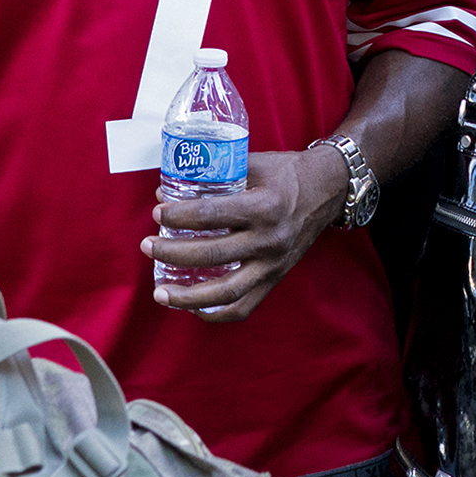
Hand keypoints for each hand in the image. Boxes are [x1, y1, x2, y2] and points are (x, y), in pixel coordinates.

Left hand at [143, 147, 342, 321]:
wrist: (327, 190)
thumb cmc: (287, 173)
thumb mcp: (254, 163)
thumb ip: (215, 174)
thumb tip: (168, 191)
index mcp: (263, 206)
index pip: (212, 215)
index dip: (180, 216)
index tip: (158, 213)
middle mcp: (269, 240)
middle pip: (211, 254)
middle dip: (172, 252)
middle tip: (147, 245)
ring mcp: (273, 264)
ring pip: (225, 292)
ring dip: (188, 296)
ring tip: (160, 292)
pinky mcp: (275, 279)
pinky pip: (244, 307)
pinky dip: (216, 313)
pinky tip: (192, 308)